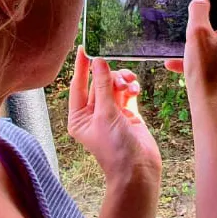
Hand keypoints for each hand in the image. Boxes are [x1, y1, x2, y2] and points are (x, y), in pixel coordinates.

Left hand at [67, 46, 160, 184]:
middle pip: (98, 83)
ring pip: (113, 86)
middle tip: (120, 75)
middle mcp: (93, 114)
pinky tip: (135, 89)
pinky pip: (126, 92)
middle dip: (109, 76)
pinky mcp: (127, 113)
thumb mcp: (106, 115)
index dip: (81, 66)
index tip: (85, 47)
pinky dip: (131, 88)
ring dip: (122, 81)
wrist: (139, 170)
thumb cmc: (115, 149)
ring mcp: (111, 113)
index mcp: (79, 117)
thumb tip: (98, 62)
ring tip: (130, 86)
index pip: (77, 85)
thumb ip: (102, 86)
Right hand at [166, 0, 216, 118]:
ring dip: (199, 34)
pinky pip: (215, 51)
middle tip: (191, 11)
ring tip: (181, 41)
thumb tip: (202, 0)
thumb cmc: (206, 73)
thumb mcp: (197, 35)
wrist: (212, 109)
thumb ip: (199, 10)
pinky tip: (175, 63)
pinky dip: (199, 52)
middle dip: (208, 11)